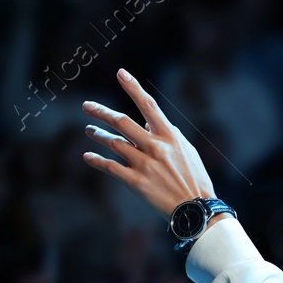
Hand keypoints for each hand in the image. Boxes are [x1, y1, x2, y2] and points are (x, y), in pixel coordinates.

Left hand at [81, 69, 217, 216]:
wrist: (195, 209)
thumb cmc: (194, 178)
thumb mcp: (187, 150)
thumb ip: (169, 134)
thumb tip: (151, 123)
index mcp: (169, 136)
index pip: (149, 105)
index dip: (133, 87)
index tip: (120, 73)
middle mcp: (155, 146)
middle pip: (122, 122)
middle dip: (101, 112)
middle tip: (87, 105)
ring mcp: (144, 164)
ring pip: (113, 143)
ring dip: (98, 135)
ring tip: (88, 131)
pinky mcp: (136, 182)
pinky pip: (110, 167)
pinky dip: (96, 160)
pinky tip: (87, 156)